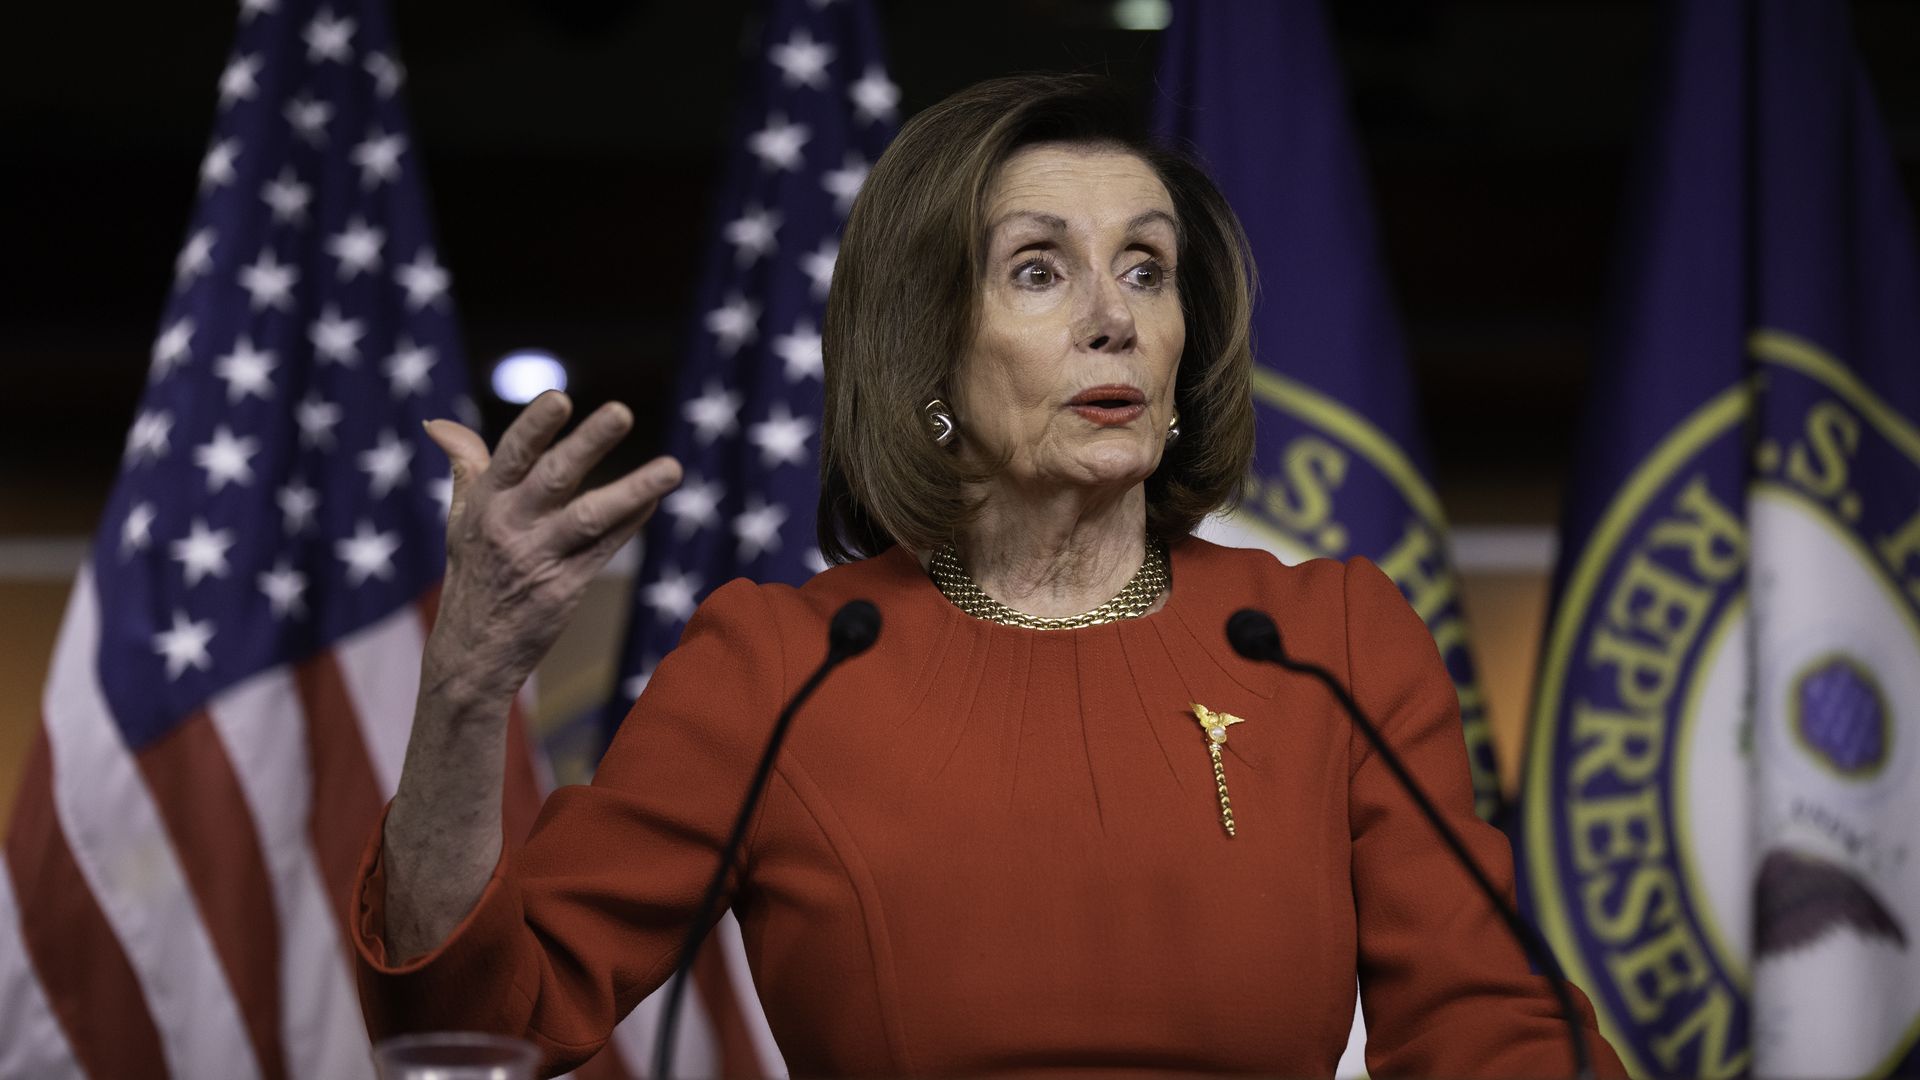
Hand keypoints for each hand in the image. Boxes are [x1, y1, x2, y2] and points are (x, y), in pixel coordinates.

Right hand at [420, 391, 681, 707]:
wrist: (471, 654)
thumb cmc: (472, 574)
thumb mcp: (460, 518)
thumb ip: (464, 465)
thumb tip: (439, 421)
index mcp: (485, 503)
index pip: (511, 455)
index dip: (535, 426)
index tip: (560, 398)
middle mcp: (510, 527)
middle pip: (554, 478)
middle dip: (588, 443)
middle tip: (622, 411)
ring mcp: (539, 558)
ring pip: (590, 516)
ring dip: (632, 490)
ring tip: (672, 468)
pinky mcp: (565, 589)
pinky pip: (605, 548)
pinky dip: (631, 521)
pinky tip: (654, 499)